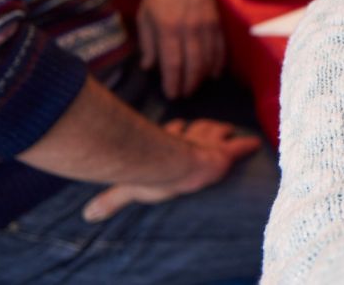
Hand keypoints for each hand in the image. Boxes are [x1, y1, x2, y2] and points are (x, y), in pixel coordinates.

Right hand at [81, 118, 260, 221]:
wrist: (176, 168)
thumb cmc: (152, 176)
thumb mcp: (128, 189)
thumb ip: (111, 200)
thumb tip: (87, 215)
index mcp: (166, 144)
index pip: (173, 132)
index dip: (176, 130)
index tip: (178, 127)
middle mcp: (187, 140)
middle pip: (196, 128)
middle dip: (200, 128)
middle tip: (208, 129)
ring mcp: (206, 144)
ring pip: (215, 130)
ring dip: (219, 131)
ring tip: (226, 130)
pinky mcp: (224, 153)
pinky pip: (239, 147)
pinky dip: (246, 146)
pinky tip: (256, 143)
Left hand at [138, 0, 223, 97]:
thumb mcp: (144, 15)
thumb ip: (147, 43)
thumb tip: (149, 67)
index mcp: (168, 27)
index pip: (173, 63)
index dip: (173, 83)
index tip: (171, 95)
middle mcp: (190, 29)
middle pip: (194, 65)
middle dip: (189, 84)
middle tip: (184, 95)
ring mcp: (207, 25)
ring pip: (209, 59)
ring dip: (202, 76)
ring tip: (195, 86)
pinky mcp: (217, 22)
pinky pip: (220, 48)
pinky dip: (218, 63)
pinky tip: (214, 73)